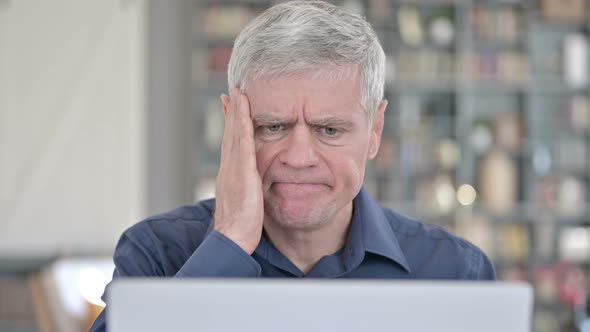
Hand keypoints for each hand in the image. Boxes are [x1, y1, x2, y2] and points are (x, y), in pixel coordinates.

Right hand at [213, 88, 263, 254]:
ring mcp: (233, 170)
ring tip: (238, 94)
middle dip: (231, 113)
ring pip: (234, 135)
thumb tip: (250, 188)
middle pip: (230, 135)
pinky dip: (242, 126)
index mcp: (229, 175)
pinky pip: (243, 145)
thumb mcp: (244, 205)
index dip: (231, 125)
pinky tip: (245, 112)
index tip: (232, 108)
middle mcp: (228, 169)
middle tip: (232, 92)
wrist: (232, 240)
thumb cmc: (239, 228)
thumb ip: (246, 192)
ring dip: (236, 113)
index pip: (231, 145)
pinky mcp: (241, 174)